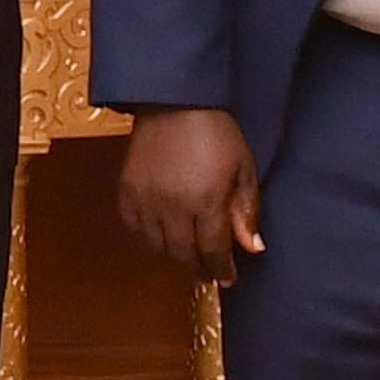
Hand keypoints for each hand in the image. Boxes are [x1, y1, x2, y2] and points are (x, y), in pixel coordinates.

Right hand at [117, 107, 263, 283]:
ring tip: (186, 252)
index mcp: (206, 201)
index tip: (228, 278)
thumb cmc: (216, 132)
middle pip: (182, 254)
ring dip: (173, 254)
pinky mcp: (127, 190)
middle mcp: (172, 205)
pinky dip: (147, 237)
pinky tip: (160, 234)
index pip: (213, 250)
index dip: (222, 269)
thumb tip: (252, 248)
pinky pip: (133, 228)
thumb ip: (245, 211)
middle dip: (198, 266)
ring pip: (156, 246)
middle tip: (208, 269)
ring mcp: (146, 199)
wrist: (175, 102)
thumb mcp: (243, 170)